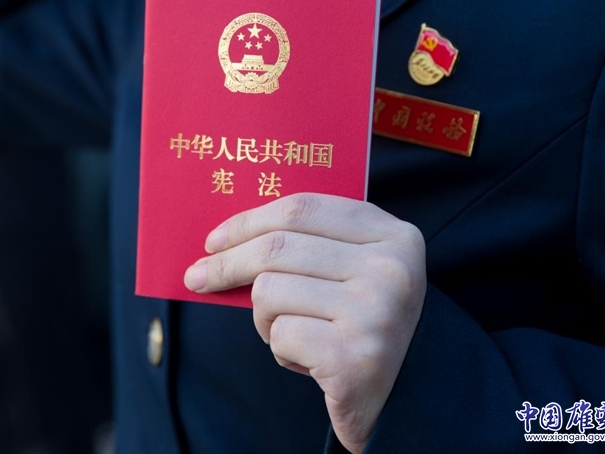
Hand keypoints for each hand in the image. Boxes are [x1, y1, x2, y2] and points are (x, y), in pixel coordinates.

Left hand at [183, 193, 426, 452]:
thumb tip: (224, 242)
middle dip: (227, 264)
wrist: (408, 393)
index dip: (248, 220)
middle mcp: (391, 269)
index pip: (301, 210)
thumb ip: (308, 245)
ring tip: (293, 332)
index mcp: (394, 235)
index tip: (213, 239)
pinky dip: (281, 349)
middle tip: (196, 277)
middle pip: (277, 248)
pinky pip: (280, 335)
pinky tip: (309, 359)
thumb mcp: (353, 270)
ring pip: (270, 292)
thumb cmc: (364, 322)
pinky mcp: (355, 356)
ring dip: (265, 318)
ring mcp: (376, 312)